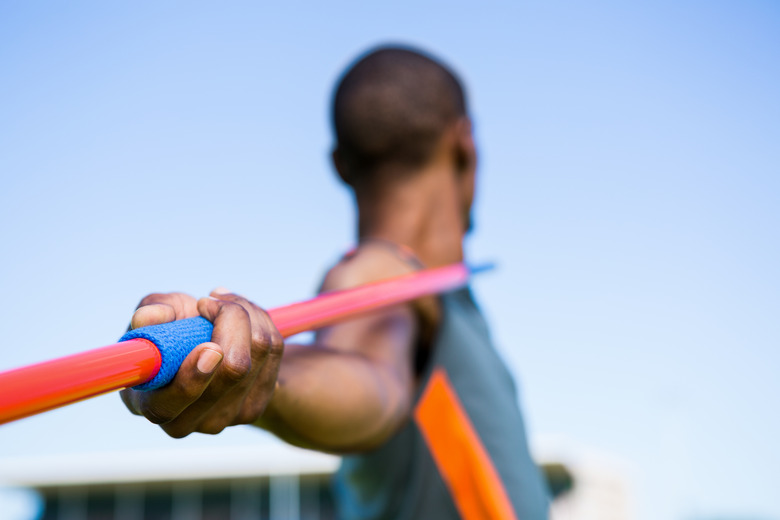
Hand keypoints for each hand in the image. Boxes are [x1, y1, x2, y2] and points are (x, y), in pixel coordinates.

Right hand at [120, 289, 283, 437]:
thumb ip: (149, 314)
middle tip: (214, 297)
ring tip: (225, 301)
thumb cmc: (170, 330)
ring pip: (259, 353)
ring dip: (247, 313)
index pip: (169, 406)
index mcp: (151, 404)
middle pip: (233, 371)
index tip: (209, 346)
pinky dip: (263, 321)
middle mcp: (188, 421)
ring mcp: (227, 418)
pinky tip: (245, 316)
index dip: (192, 378)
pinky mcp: (257, 405)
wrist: (205, 343)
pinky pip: (275, 350)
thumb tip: (146, 318)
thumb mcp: (155, 315)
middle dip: (231, 321)